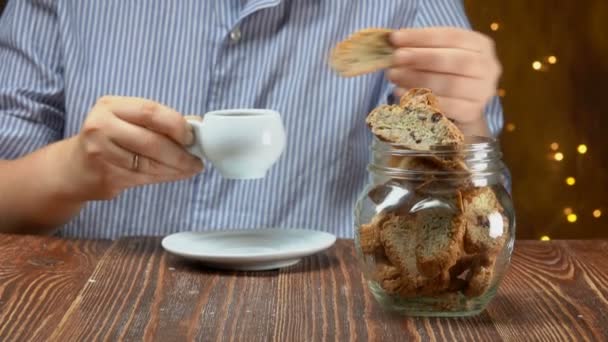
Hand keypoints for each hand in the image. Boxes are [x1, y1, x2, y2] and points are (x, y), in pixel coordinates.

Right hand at [63, 96, 202, 199]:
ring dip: (177, 168)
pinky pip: (144, 178)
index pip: (150, 111)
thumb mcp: (127, 119)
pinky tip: (176, 174)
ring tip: (191, 168)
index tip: (192, 136)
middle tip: (197, 159)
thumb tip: (197, 125)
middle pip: (152, 141)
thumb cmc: (109, 138)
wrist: (73, 168)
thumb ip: (159, 120)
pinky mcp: (106, 177)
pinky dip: (166, 177)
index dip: (176, 125)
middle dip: (181, 153)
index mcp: (110, 106)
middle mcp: (101, 127)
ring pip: (150, 164)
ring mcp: (101, 154)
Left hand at [386, 27, 501, 132]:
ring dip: (419, 80)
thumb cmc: (444, 74)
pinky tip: (402, 94)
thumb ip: (421, 48)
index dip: (422, 37)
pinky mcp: (473, 112)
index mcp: (480, 45)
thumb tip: (395, 44)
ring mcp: (483, 91)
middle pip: (456, 61)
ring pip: (451, 85)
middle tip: (396, 58)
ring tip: (395, 76)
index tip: (396, 38)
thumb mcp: (436, 55)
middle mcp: (488, 66)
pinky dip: (423, 101)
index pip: (452, 36)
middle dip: (422, 58)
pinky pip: (447, 107)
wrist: (459, 106)